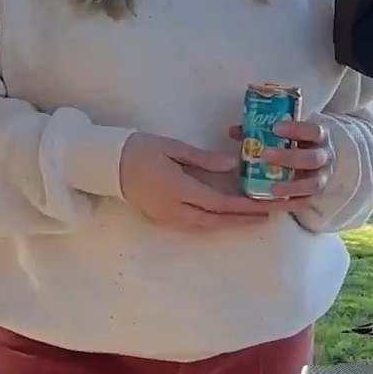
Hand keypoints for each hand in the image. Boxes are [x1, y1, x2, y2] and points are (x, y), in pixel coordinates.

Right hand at [119, 132, 269, 231]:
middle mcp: (174, 209)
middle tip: (265, 216)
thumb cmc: (140, 149)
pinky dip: (212, 222)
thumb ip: (203, 159)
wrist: (107, 164)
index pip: (217, 203)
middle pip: (214, 220)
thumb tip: (232, 166)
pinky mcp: (161, 218)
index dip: (242, 206)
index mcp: (178, 189)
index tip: (263, 206)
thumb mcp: (173, 147)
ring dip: (228, 223)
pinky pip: (192, 225)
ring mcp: (166, 217)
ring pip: (204, 226)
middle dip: (241, 220)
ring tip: (249, 217)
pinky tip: (224, 217)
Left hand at [228, 117, 332, 202]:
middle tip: (265, 154)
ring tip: (271, 188)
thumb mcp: (287, 133)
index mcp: (320, 137)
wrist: (319, 160)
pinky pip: (305, 203)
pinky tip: (272, 203)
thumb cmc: (298, 143)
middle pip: (312, 159)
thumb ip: (262, 130)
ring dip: (292, 186)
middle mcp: (325, 158)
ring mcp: (322, 178)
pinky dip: (289, 203)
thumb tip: (233, 131)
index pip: (313, 131)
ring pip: (313, 185)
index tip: (275, 128)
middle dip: (289, 157)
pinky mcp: (315, 195)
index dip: (296, 130)